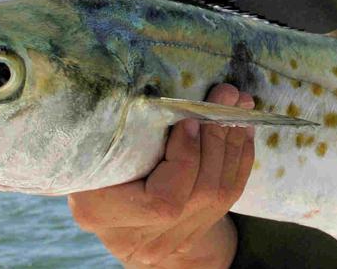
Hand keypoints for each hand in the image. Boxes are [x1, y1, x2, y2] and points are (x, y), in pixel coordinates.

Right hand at [68, 84, 254, 267]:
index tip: (189, 120)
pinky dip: (238, 159)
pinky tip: (242, 130)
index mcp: (99, 210)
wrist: (102, 199)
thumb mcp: (99, 139)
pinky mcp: (188, 237)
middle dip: (218, 138)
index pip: (163, 201)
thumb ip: (126, 127)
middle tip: (226, 95)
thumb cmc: (94, 152)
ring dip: (233, 143)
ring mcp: (165, 244)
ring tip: (238, 105)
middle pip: (198, 194)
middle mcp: (134, 237)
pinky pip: (227, 198)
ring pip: (218, 196)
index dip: (186, 160)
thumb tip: (166, 92)